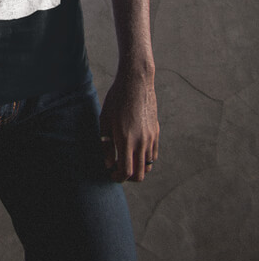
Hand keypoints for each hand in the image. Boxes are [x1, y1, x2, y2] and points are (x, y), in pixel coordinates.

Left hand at [99, 68, 158, 182]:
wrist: (136, 82)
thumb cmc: (116, 99)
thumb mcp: (105, 120)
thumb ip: (106, 144)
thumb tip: (108, 164)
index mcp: (126, 139)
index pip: (126, 171)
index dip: (118, 177)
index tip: (111, 174)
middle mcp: (141, 142)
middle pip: (140, 174)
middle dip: (128, 177)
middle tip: (118, 170)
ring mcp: (151, 138)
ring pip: (148, 166)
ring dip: (137, 168)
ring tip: (126, 160)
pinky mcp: (156, 132)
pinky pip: (153, 154)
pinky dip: (145, 159)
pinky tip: (134, 151)